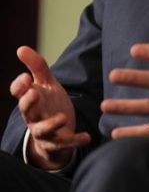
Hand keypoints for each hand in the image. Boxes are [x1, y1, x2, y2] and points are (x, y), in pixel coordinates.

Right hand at [10, 47, 90, 169]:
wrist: (57, 133)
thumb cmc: (49, 104)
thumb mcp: (46, 84)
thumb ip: (37, 67)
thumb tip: (21, 48)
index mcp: (31, 99)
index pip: (18, 92)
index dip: (19, 86)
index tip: (27, 77)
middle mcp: (33, 115)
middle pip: (25, 110)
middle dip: (28, 102)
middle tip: (34, 92)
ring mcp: (44, 131)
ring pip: (42, 130)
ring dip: (52, 124)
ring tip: (63, 117)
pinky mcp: (58, 143)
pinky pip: (64, 143)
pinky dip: (75, 140)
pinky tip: (87, 136)